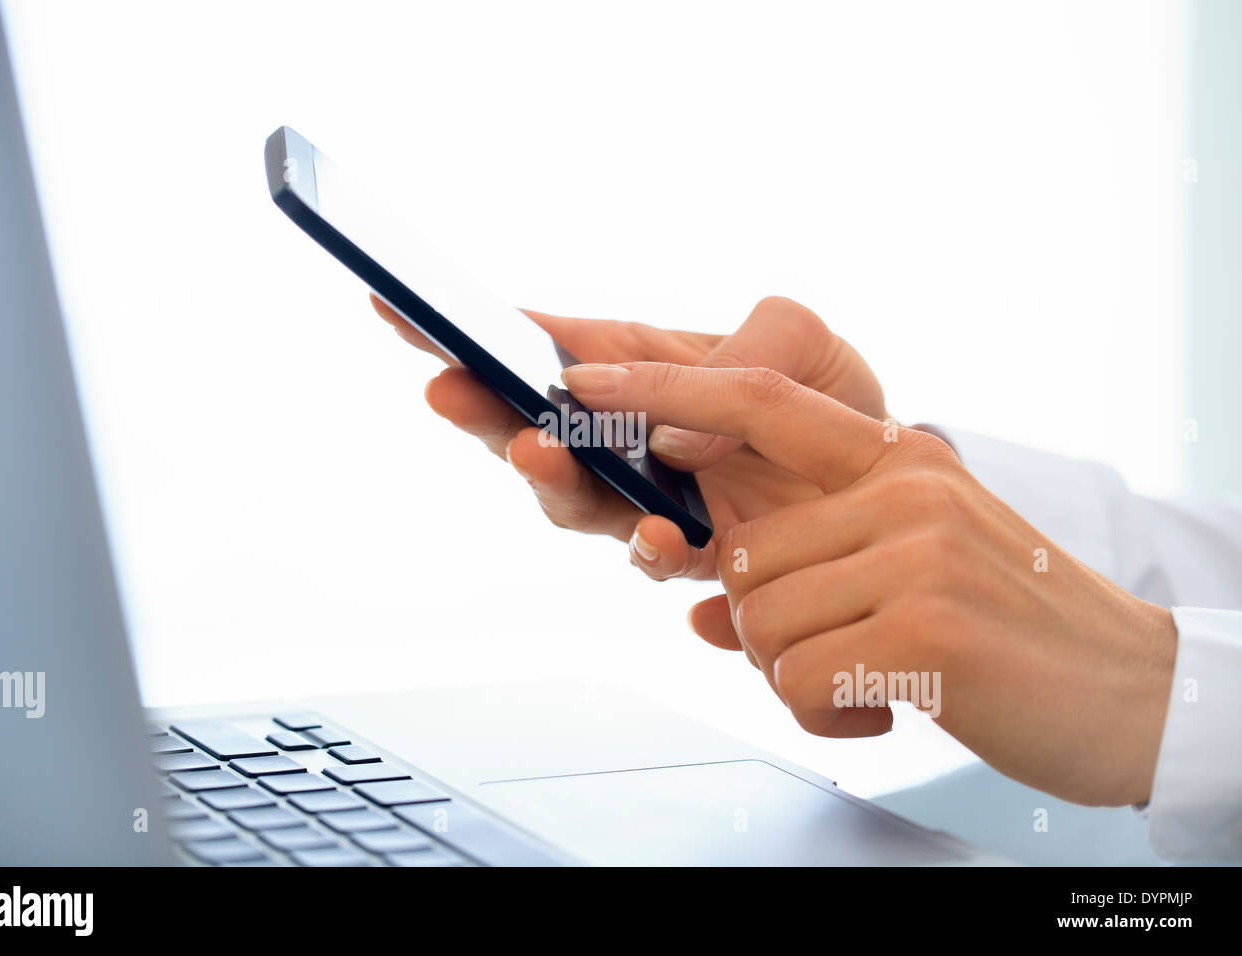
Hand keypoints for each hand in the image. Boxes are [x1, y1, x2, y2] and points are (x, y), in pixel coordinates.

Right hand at [372, 294, 886, 578]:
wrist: (885, 479)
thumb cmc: (827, 396)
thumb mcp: (799, 339)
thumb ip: (749, 351)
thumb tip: (679, 436)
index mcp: (631, 368)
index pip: (534, 347)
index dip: (462, 332)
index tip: (397, 305)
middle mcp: (621, 439)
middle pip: (525, 430)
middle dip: (481, 411)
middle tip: (452, 390)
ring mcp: (645, 501)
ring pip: (572, 501)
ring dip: (550, 480)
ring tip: (543, 452)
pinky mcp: (687, 555)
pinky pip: (651, 558)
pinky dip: (650, 550)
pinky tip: (666, 540)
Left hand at [559, 360, 1177, 806]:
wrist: (1132, 691)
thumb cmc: (1008, 629)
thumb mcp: (921, 555)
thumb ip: (821, 552)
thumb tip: (699, 601)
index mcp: (898, 458)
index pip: (759, 395)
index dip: (663, 387)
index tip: (583, 380)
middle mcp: (904, 487)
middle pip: (739, 557)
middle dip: (763, 628)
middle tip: (839, 654)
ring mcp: (916, 550)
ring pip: (757, 619)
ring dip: (796, 676)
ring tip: (874, 680)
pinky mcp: (924, 625)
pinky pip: (793, 677)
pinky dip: (823, 714)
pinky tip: (886, 708)